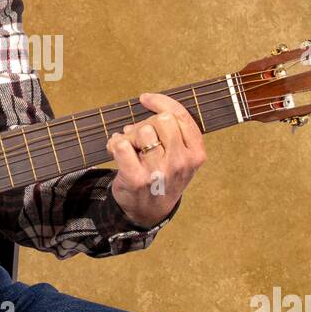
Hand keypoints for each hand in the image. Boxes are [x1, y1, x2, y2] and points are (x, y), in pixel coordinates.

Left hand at [105, 92, 206, 227]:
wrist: (148, 212)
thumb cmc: (163, 177)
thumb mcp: (181, 157)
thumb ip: (175, 131)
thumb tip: (149, 103)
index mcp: (196, 154)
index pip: (180, 115)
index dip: (160, 102)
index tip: (146, 99)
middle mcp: (181, 163)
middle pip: (161, 120)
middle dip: (145, 122)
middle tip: (138, 136)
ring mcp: (159, 172)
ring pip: (142, 131)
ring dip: (129, 134)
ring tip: (128, 146)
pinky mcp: (137, 179)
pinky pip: (122, 145)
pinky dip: (114, 144)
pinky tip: (115, 150)